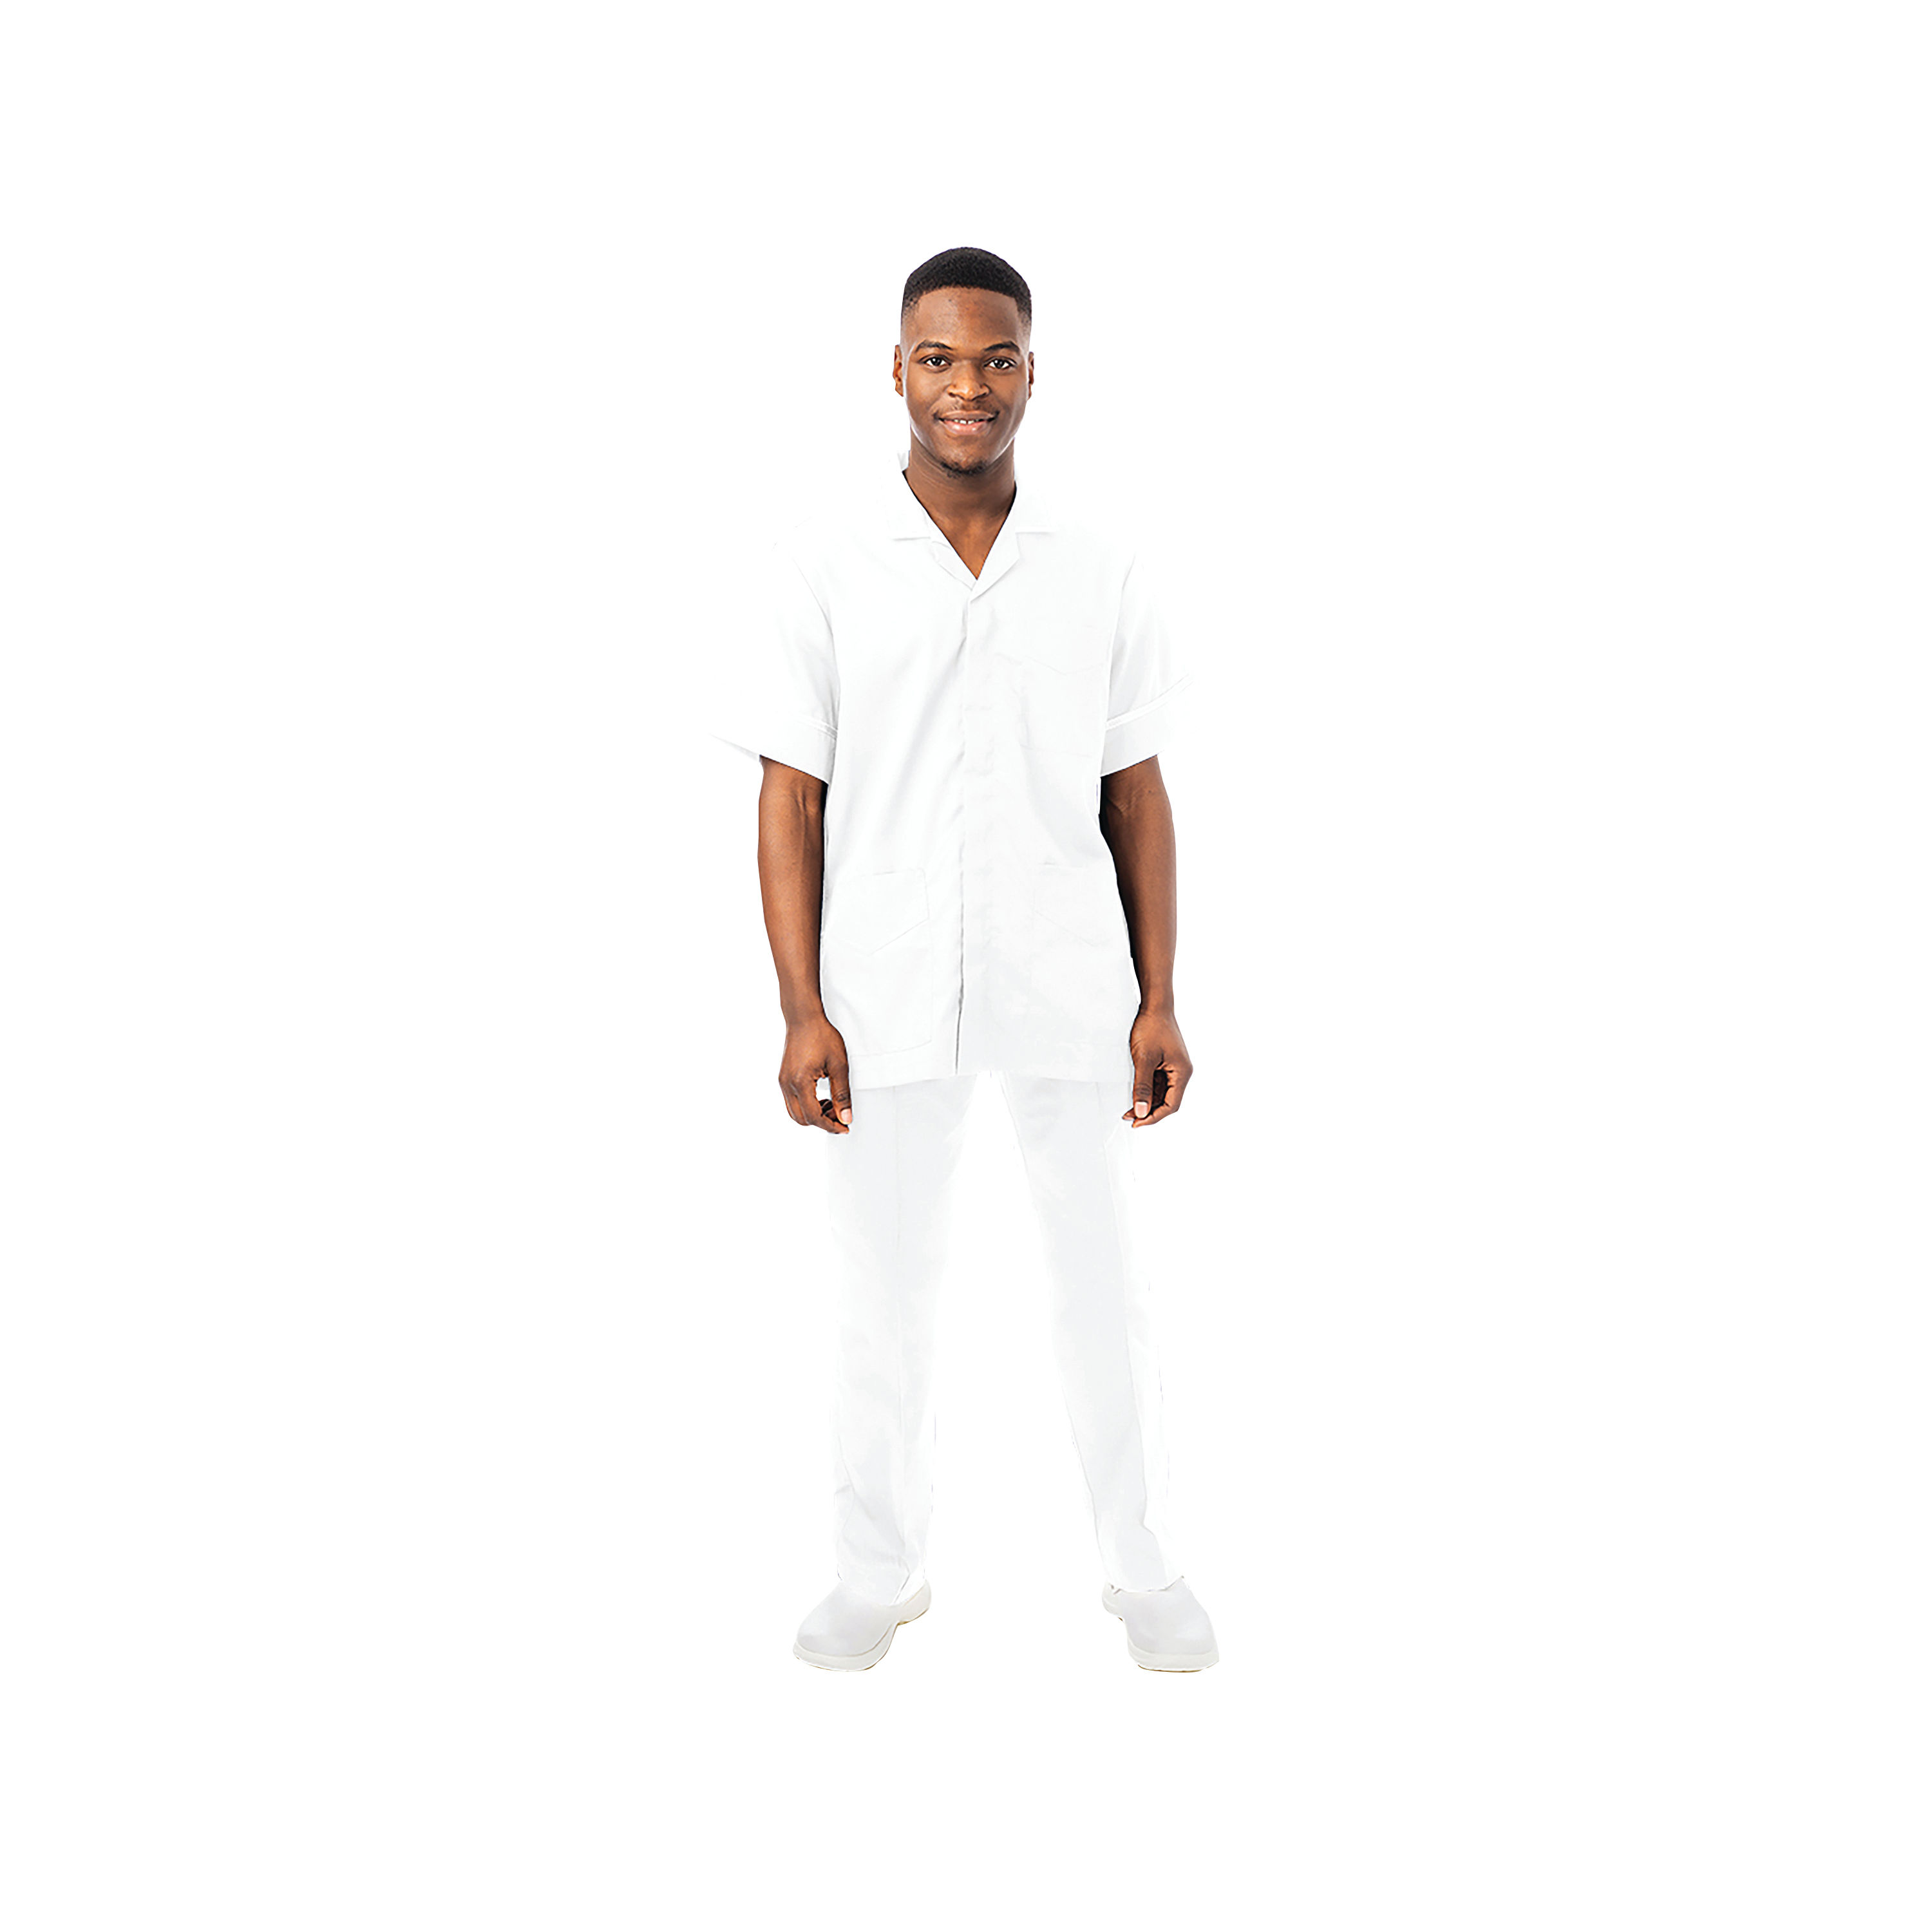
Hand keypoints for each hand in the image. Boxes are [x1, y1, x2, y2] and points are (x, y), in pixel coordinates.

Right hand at [779, 1015, 853, 1132]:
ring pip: (794, 1113)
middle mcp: (787, 1085)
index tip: (845, 1127)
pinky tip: (821, 1097)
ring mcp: (782, 1081)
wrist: (804, 1018)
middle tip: (840, 1116)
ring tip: (831, 1105)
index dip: (831, 1126)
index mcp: (800, 1083)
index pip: (814, 1117)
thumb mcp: (839, 1066)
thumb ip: (842, 1094)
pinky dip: (806, 1106)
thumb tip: (846, 1118)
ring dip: (813, 1115)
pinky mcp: (783, 1077)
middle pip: (801, 1119)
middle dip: (822, 1122)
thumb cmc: (821, 1036)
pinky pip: (792, 1102)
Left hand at [1123, 1007, 1190, 1126]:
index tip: (1137, 1123)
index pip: (1171, 1105)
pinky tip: (1133, 1093)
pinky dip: (1146, 1089)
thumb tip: (1141, 1112)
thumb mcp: (1144, 1060)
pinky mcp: (1165, 1062)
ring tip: (1127, 1108)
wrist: (1153, 1005)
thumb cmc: (1151, 1027)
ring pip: (1161, 1092)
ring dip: (1146, 1101)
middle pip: (1167, 1101)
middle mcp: (1181, 1072)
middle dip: (1149, 1111)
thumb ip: (1142, 1087)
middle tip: (1129, 1118)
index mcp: (1182, 1073)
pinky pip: (1157, 1082)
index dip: (1154, 1117)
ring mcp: (1173, 1067)